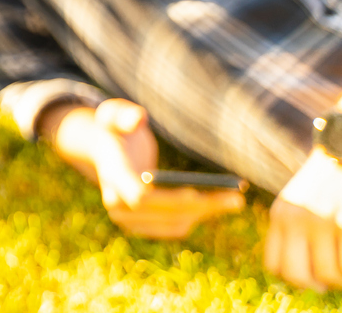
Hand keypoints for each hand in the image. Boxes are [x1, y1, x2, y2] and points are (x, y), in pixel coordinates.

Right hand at [48, 99, 244, 239]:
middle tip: (236, 199)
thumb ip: (124, 113)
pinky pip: (175, 227)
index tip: (198, 191)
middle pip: (165, 213)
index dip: (170, 199)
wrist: (104, 155)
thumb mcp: (113, 114)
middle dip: (202, 206)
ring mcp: (129, 221)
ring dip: (206, 213)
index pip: (140, 197)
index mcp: (112, 175)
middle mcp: (117, 204)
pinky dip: (197, 217)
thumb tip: (139, 118)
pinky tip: (215, 204)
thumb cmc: (115, 130)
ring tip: (233, 200)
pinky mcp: (142, 228)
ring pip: (175, 223)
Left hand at [264, 148, 341, 290]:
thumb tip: (307, 270)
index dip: (296, 279)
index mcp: (281, 215)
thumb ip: (297, 227)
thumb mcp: (303, 199)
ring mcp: (321, 221)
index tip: (317, 274)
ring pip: (328, 276)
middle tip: (338, 278)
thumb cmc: (334, 177)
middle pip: (296, 276)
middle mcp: (296, 220)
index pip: (274, 266)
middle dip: (319, 286)